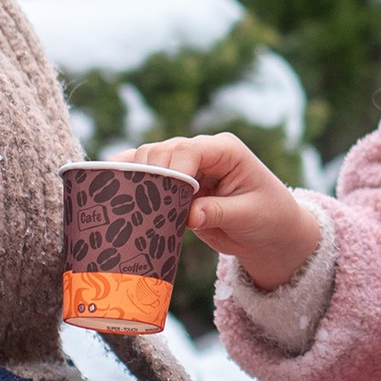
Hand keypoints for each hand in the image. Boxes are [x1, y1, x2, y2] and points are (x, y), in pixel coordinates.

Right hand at [118, 134, 321, 290]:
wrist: (268, 231)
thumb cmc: (268, 217)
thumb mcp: (250, 216)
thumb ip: (219, 213)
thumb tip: (189, 215)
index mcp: (225, 150)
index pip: (190, 150)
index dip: (173, 170)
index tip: (168, 197)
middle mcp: (202, 151)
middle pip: (161, 151)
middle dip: (149, 176)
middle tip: (143, 207)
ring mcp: (185, 165)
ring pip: (147, 160)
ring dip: (135, 179)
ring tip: (126, 203)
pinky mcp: (173, 181)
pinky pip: (145, 173)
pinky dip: (128, 179)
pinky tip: (111, 190)